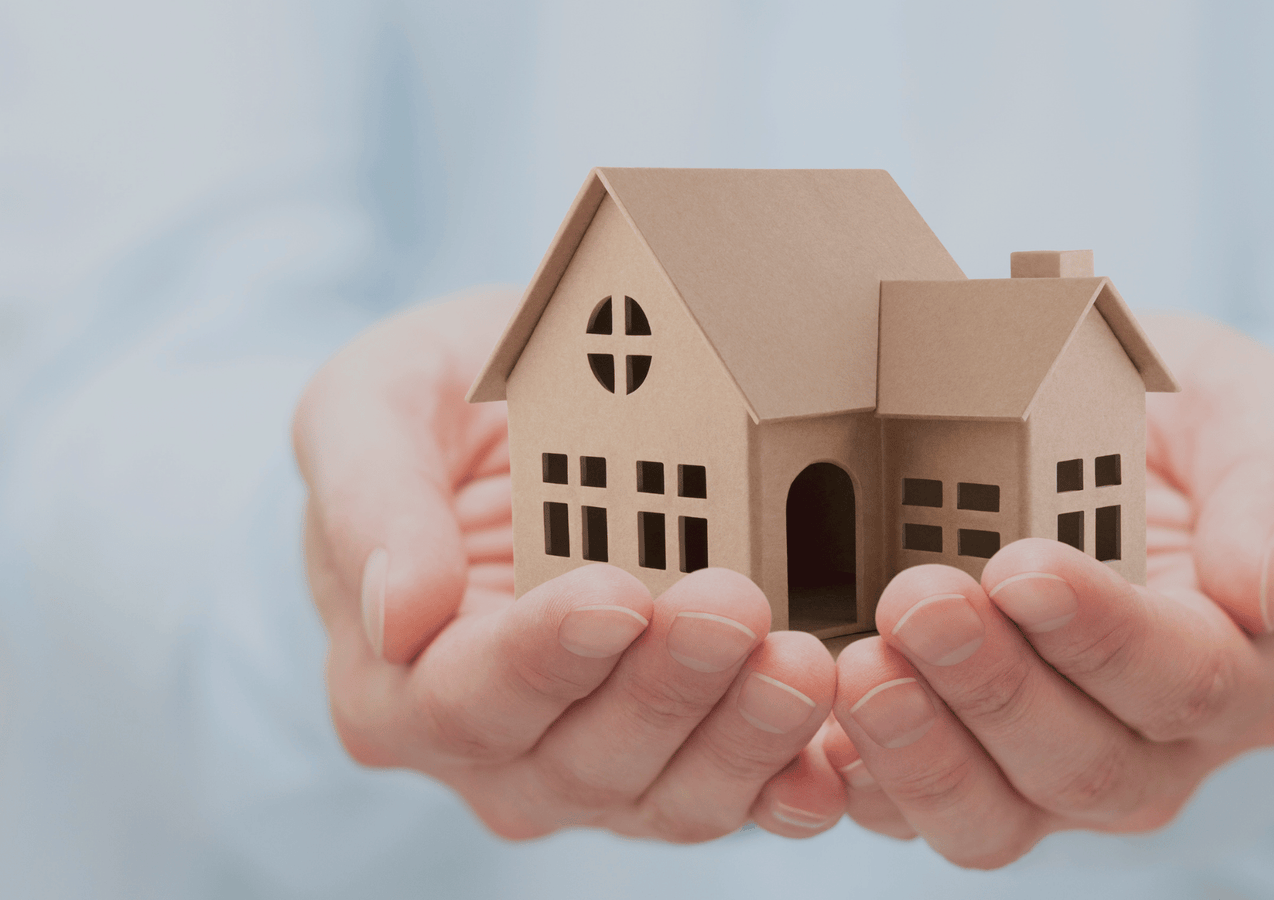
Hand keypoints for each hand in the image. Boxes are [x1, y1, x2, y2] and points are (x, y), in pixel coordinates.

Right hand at [294, 288, 842, 841]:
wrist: (526, 416)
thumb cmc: (435, 408)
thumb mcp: (370, 406)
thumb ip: (371, 502)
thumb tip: (394, 614)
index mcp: (396, 683)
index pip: (465, 698)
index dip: (543, 657)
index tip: (615, 594)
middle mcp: (497, 752)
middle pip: (581, 758)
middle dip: (666, 687)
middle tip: (735, 604)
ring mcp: (598, 768)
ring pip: (670, 794)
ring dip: (744, 737)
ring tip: (804, 661)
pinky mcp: (689, 757)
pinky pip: (742, 798)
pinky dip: (791, 786)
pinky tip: (837, 759)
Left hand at [825, 313, 1273, 866]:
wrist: (1120, 455)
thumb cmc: (1194, 431)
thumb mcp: (1255, 412)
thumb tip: (1262, 587)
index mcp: (1248, 668)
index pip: (1185, 677)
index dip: (1101, 632)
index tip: (1022, 565)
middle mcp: (1161, 749)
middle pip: (1084, 763)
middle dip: (993, 687)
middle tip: (917, 602)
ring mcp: (1059, 776)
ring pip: (998, 816)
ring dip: (920, 750)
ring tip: (858, 666)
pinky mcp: (971, 774)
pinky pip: (917, 812)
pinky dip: (865, 782)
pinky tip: (817, 727)